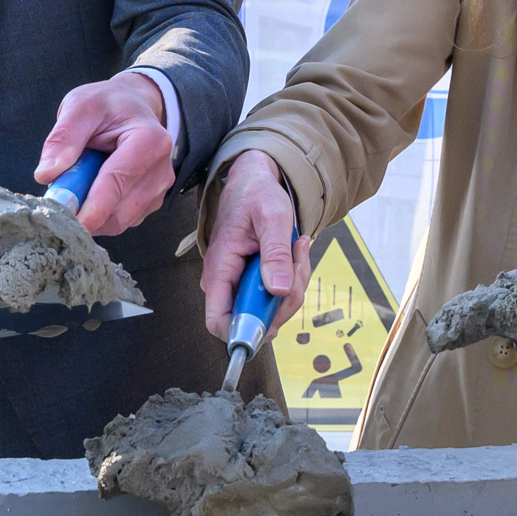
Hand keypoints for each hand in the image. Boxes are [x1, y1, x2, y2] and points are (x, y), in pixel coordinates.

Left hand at [34, 71, 178, 237]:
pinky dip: (98, 214)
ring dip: (90, 212)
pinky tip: (91, 188)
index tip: (67, 224)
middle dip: (85, 213)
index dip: (92, 208)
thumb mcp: (80, 107)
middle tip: (57, 196)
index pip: (118, 183)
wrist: (131, 106)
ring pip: (118, 221)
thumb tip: (45, 175)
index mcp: (150, 141)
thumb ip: (63, 138)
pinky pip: (119, 220)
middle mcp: (161, 170)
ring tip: (78, 179)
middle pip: (119, 212)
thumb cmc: (107, 104)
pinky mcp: (150, 203)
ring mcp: (158, 190)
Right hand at [202, 151, 310, 337]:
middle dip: (285, 300)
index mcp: (220, 268)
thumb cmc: (256, 195)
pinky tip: (295, 254)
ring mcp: (240, 284)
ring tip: (297, 250)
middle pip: (254, 320)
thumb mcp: (272, 217)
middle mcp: (226, 282)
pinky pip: (278, 296)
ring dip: (294, 286)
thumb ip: (275, 253)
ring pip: (271, 310)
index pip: (218, 321)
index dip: (244, 332)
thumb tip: (278, 290)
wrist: (255, 183)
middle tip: (297, 262)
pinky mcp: (255, 282)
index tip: (274, 321)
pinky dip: (294, 280)